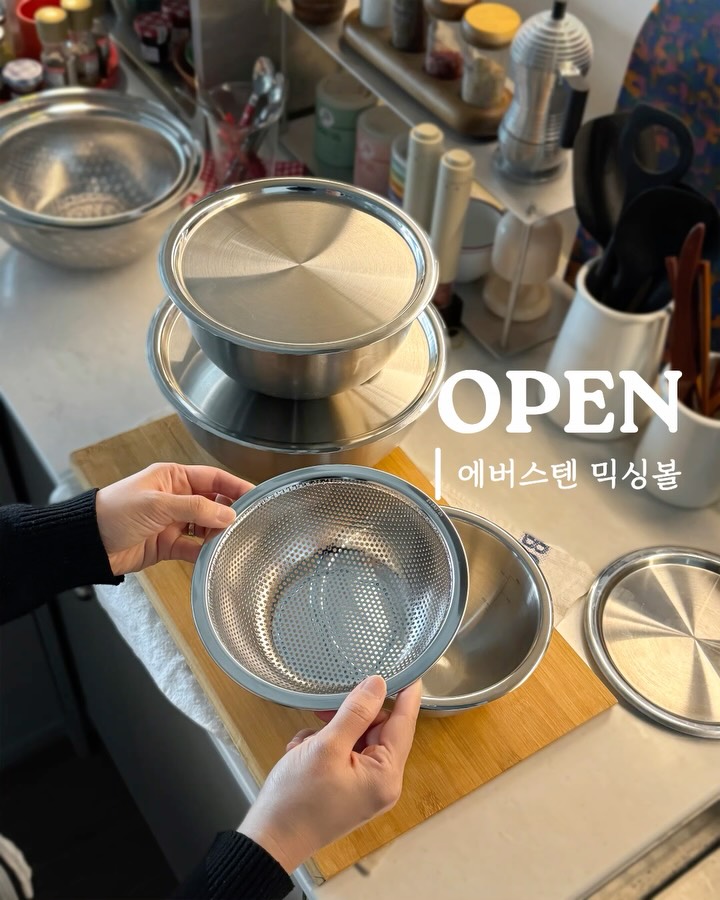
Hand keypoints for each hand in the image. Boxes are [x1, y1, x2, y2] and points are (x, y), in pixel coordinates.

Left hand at [95, 462, 252, 574]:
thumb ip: (195, 507)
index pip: (213, 478)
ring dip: (217, 534)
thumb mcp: (158, 503)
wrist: (89, 543)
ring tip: (231, 541)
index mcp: (174, 478)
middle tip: (247, 523)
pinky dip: (204, 552)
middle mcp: (176, 498)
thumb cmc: (116, 511)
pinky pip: (193, 548)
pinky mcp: (168, 545)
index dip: (236, 485)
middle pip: (213, 503)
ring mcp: (173, 522)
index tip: (256, 495)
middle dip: (229, 512)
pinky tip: (214, 556)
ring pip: (206, 526)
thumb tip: (229, 514)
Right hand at [239, 675, 421, 873]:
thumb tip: (379, 684)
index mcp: (385, 775)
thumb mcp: (327, 747)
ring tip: (306, 742)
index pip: (404, 724)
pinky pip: (343, 752)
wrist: (269, 841)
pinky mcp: (347, 787)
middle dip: (350, 716)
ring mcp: (364, 786)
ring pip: (356, 738)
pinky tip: (301, 753)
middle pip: (378, 729)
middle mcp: (381, 782)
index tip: (411, 668)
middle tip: (323, 710)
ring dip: (330, 732)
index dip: (406, 695)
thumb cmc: (297, 799)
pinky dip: (322, 746)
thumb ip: (356, 712)